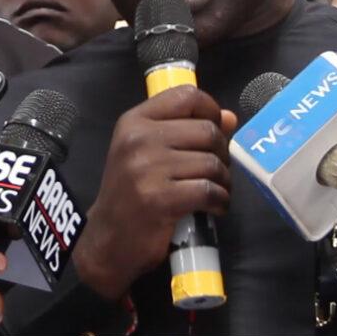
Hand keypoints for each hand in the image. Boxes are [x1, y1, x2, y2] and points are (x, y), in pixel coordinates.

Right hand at [73, 86, 236, 299]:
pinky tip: (214, 208)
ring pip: (212, 163)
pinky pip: (210, 191)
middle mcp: (138, 139)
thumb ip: (185, 130)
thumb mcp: (147, 153)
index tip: (214, 130)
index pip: (186, 96)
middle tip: (216, 171)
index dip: (210, 110)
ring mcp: (147, 169)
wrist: (108, 239)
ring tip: (216, 192)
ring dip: (224, 181)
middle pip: (207, 131)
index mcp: (134, 121)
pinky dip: (221, 201)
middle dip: (222, 153)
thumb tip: (228, 117)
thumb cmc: (130, 192)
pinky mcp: (160, 199)